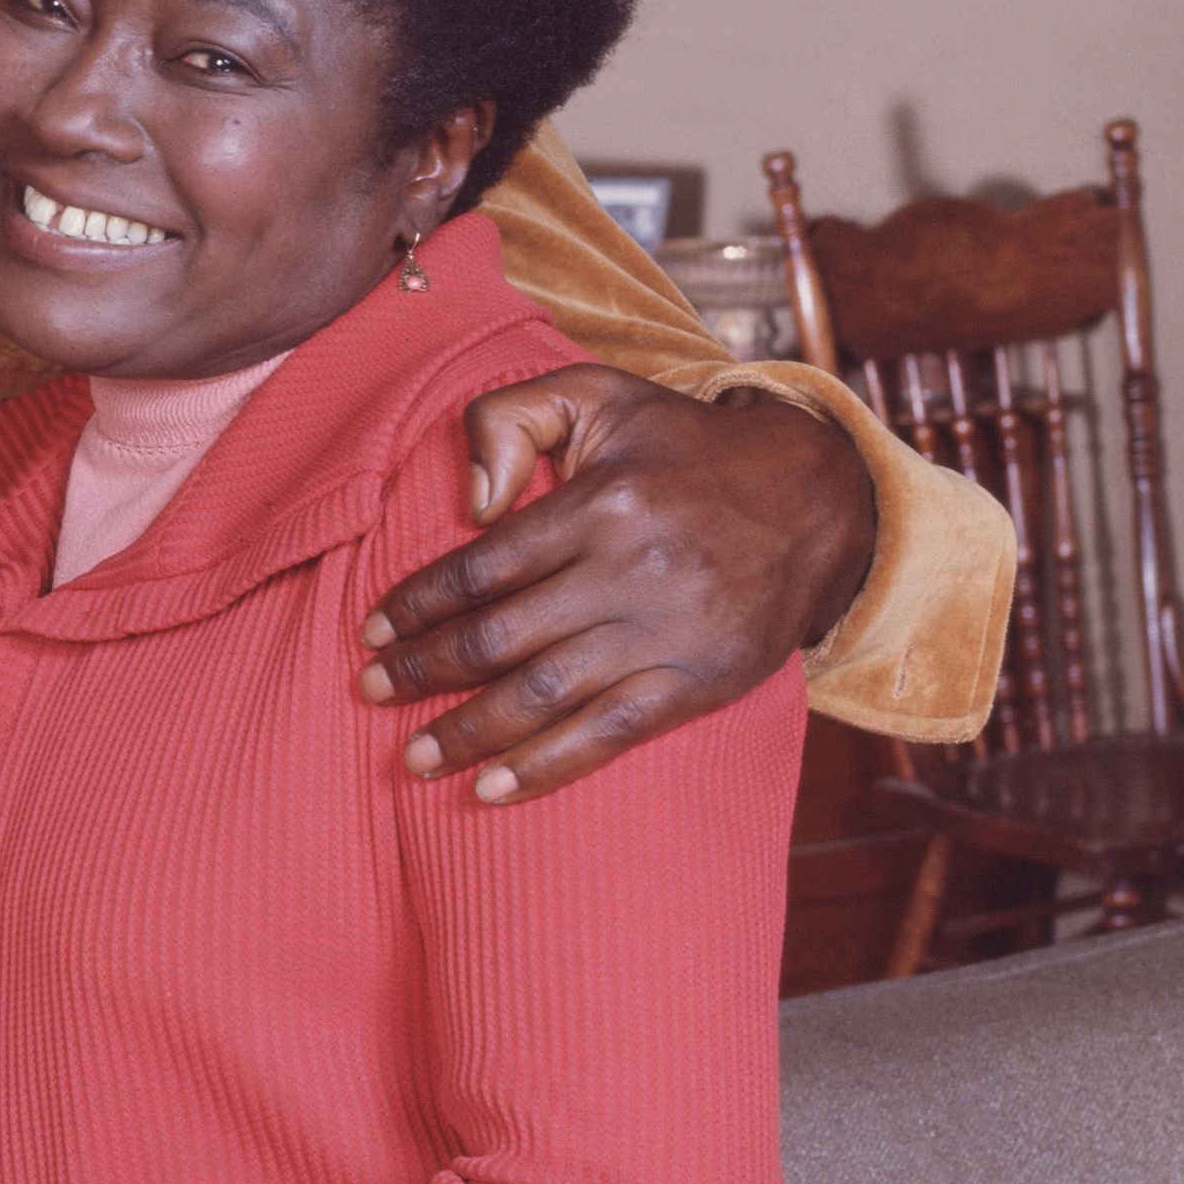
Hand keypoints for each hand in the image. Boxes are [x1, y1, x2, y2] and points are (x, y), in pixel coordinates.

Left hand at [357, 366, 872, 802]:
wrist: (814, 498)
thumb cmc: (681, 447)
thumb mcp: (597, 394)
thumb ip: (511, 417)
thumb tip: (469, 502)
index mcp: (597, 503)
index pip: (479, 568)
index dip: (415, 606)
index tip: (369, 633)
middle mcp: (627, 572)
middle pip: (499, 637)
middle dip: (423, 671)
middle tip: (371, 692)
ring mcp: (665, 633)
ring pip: (543, 694)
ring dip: (468, 732)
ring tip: (414, 757)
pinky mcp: (699, 681)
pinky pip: (610, 733)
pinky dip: (546, 767)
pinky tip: (492, 788)